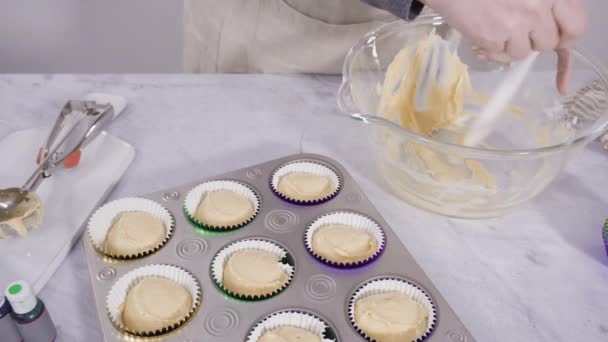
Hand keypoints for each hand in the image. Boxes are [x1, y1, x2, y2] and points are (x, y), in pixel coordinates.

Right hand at [424, 0, 587, 94]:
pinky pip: (502, 58)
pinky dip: (493, 52)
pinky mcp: (492, 38)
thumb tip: (556, 34)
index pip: (576, 26)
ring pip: (523, 52)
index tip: (557, 39)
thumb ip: (543, 5)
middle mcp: (537, 8)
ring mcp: (514, 25)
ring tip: (495, 29)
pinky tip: (482, 37)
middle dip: (534, 40)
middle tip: (518, 30)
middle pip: (548, 42)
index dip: (566, 37)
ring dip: (510, 46)